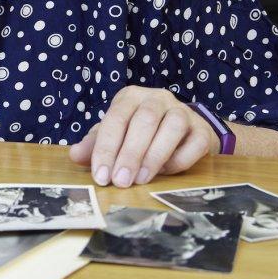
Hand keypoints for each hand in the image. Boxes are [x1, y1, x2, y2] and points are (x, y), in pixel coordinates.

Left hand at [68, 86, 215, 186]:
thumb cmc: (142, 133)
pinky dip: (179, 160)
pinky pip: (194, 144)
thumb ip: (96, 144)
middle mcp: (158, 98)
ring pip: (172, 127)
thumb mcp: (116, 134)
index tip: (101, 175)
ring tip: (141, 180)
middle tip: (120, 182)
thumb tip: (75, 156)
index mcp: (131, 97)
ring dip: (155, 155)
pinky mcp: (202, 130)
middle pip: (145, 120)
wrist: (184, 131)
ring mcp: (183, 112)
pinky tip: (165, 173)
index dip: (107, 147)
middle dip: (130, 153)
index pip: (116, 118)